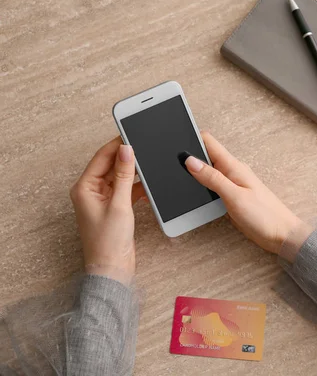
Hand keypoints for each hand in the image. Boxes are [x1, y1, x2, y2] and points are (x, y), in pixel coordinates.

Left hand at [70, 137, 145, 283]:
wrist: (112, 267)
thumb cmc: (108, 241)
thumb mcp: (119, 204)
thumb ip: (123, 175)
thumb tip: (126, 151)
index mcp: (84, 188)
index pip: (101, 157)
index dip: (117, 145)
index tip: (131, 134)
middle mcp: (91, 191)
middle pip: (110, 165)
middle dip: (127, 158)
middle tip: (144, 147)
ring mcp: (103, 199)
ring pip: (120, 177)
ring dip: (133, 173)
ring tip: (148, 166)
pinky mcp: (115, 207)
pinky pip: (126, 189)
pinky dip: (137, 187)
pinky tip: (148, 185)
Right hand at [185, 132, 312, 256]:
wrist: (281, 235)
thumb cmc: (265, 216)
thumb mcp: (235, 196)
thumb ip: (212, 178)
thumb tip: (190, 161)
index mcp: (233, 166)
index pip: (208, 142)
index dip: (190, 138)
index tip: (173, 141)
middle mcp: (231, 172)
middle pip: (205, 157)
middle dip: (188, 158)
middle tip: (170, 163)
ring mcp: (231, 185)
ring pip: (207, 173)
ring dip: (193, 175)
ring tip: (177, 178)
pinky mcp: (230, 198)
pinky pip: (211, 189)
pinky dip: (201, 189)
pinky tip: (193, 194)